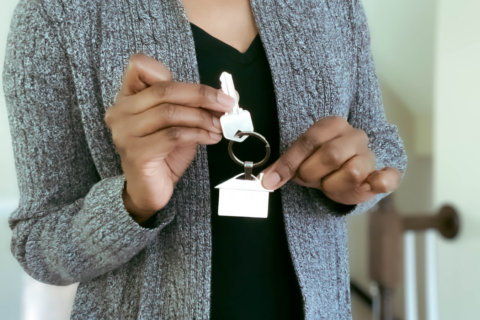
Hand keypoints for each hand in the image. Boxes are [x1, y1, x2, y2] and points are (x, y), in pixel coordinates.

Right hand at [105, 53, 234, 223]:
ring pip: (170, 112)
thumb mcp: (178, 123)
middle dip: (202, 95)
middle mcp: (120, 112)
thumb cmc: (164, 154)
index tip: (205, 90)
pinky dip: (198, 134)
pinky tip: (210, 138)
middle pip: (164, 89)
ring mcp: (125, 132)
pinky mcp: (137, 152)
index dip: (173, 73)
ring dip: (202, 118)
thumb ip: (190, 106)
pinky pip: (173, 135)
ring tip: (219, 126)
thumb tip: (222, 97)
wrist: (149, 190)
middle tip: (226, 104)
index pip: (140, 66)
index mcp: (127, 98)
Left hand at [260, 116, 401, 204]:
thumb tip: (266, 181)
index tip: (271, 181)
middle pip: (331, 155)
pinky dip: (381, 182)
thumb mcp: (301, 159)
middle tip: (307, 179)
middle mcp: (354, 136)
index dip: (289, 163)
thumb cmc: (320, 162)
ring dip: (332, 185)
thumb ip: (285, 166)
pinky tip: (372, 184)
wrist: (347, 168)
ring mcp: (370, 155)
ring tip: (327, 183)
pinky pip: (387, 178)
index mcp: (332, 124)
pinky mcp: (383, 174)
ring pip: (352, 172)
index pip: (309, 141)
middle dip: (311, 173)